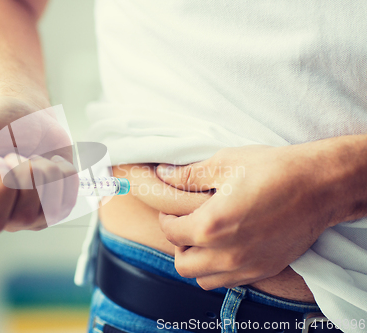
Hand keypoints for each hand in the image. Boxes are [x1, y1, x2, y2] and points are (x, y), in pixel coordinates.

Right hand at [0, 96, 76, 232]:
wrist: (26, 115)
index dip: (1, 187)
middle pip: (22, 215)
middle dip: (25, 175)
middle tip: (17, 154)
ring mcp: (29, 215)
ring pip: (48, 208)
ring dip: (44, 171)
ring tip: (32, 157)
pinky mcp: (54, 206)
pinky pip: (68, 199)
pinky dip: (62, 174)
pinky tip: (49, 163)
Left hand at [156, 144, 334, 289]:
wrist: (319, 186)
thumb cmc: (273, 170)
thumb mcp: (225, 163)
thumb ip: (189, 174)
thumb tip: (162, 174)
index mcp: (211, 225)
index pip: (171, 233)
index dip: (166, 220)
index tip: (171, 211)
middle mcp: (226, 253)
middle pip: (183, 264)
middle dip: (178, 245)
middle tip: (186, 225)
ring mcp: (247, 266)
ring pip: (204, 279)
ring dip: (197, 261)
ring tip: (205, 239)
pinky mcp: (264, 270)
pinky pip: (229, 282)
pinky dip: (219, 270)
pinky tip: (226, 248)